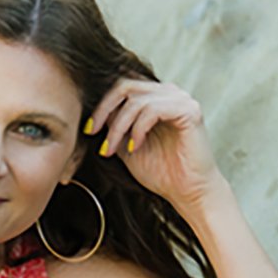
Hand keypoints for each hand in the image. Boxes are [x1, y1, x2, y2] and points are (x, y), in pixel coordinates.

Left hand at [86, 78, 224, 211]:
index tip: (88, 130)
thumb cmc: (160, 172)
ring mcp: (180, 99)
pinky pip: (153, 110)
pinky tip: (134, 147)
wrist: (187, 192)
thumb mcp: (126, 147)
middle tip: (93, 132)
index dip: (101, 105)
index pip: (122, 87)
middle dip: (104, 110)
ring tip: (112, 150)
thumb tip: (94, 115)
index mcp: (155, 98)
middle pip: (125, 86)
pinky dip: (138, 129)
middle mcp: (169, 93)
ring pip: (136, 100)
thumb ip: (114, 127)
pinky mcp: (189, 111)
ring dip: (118, 126)